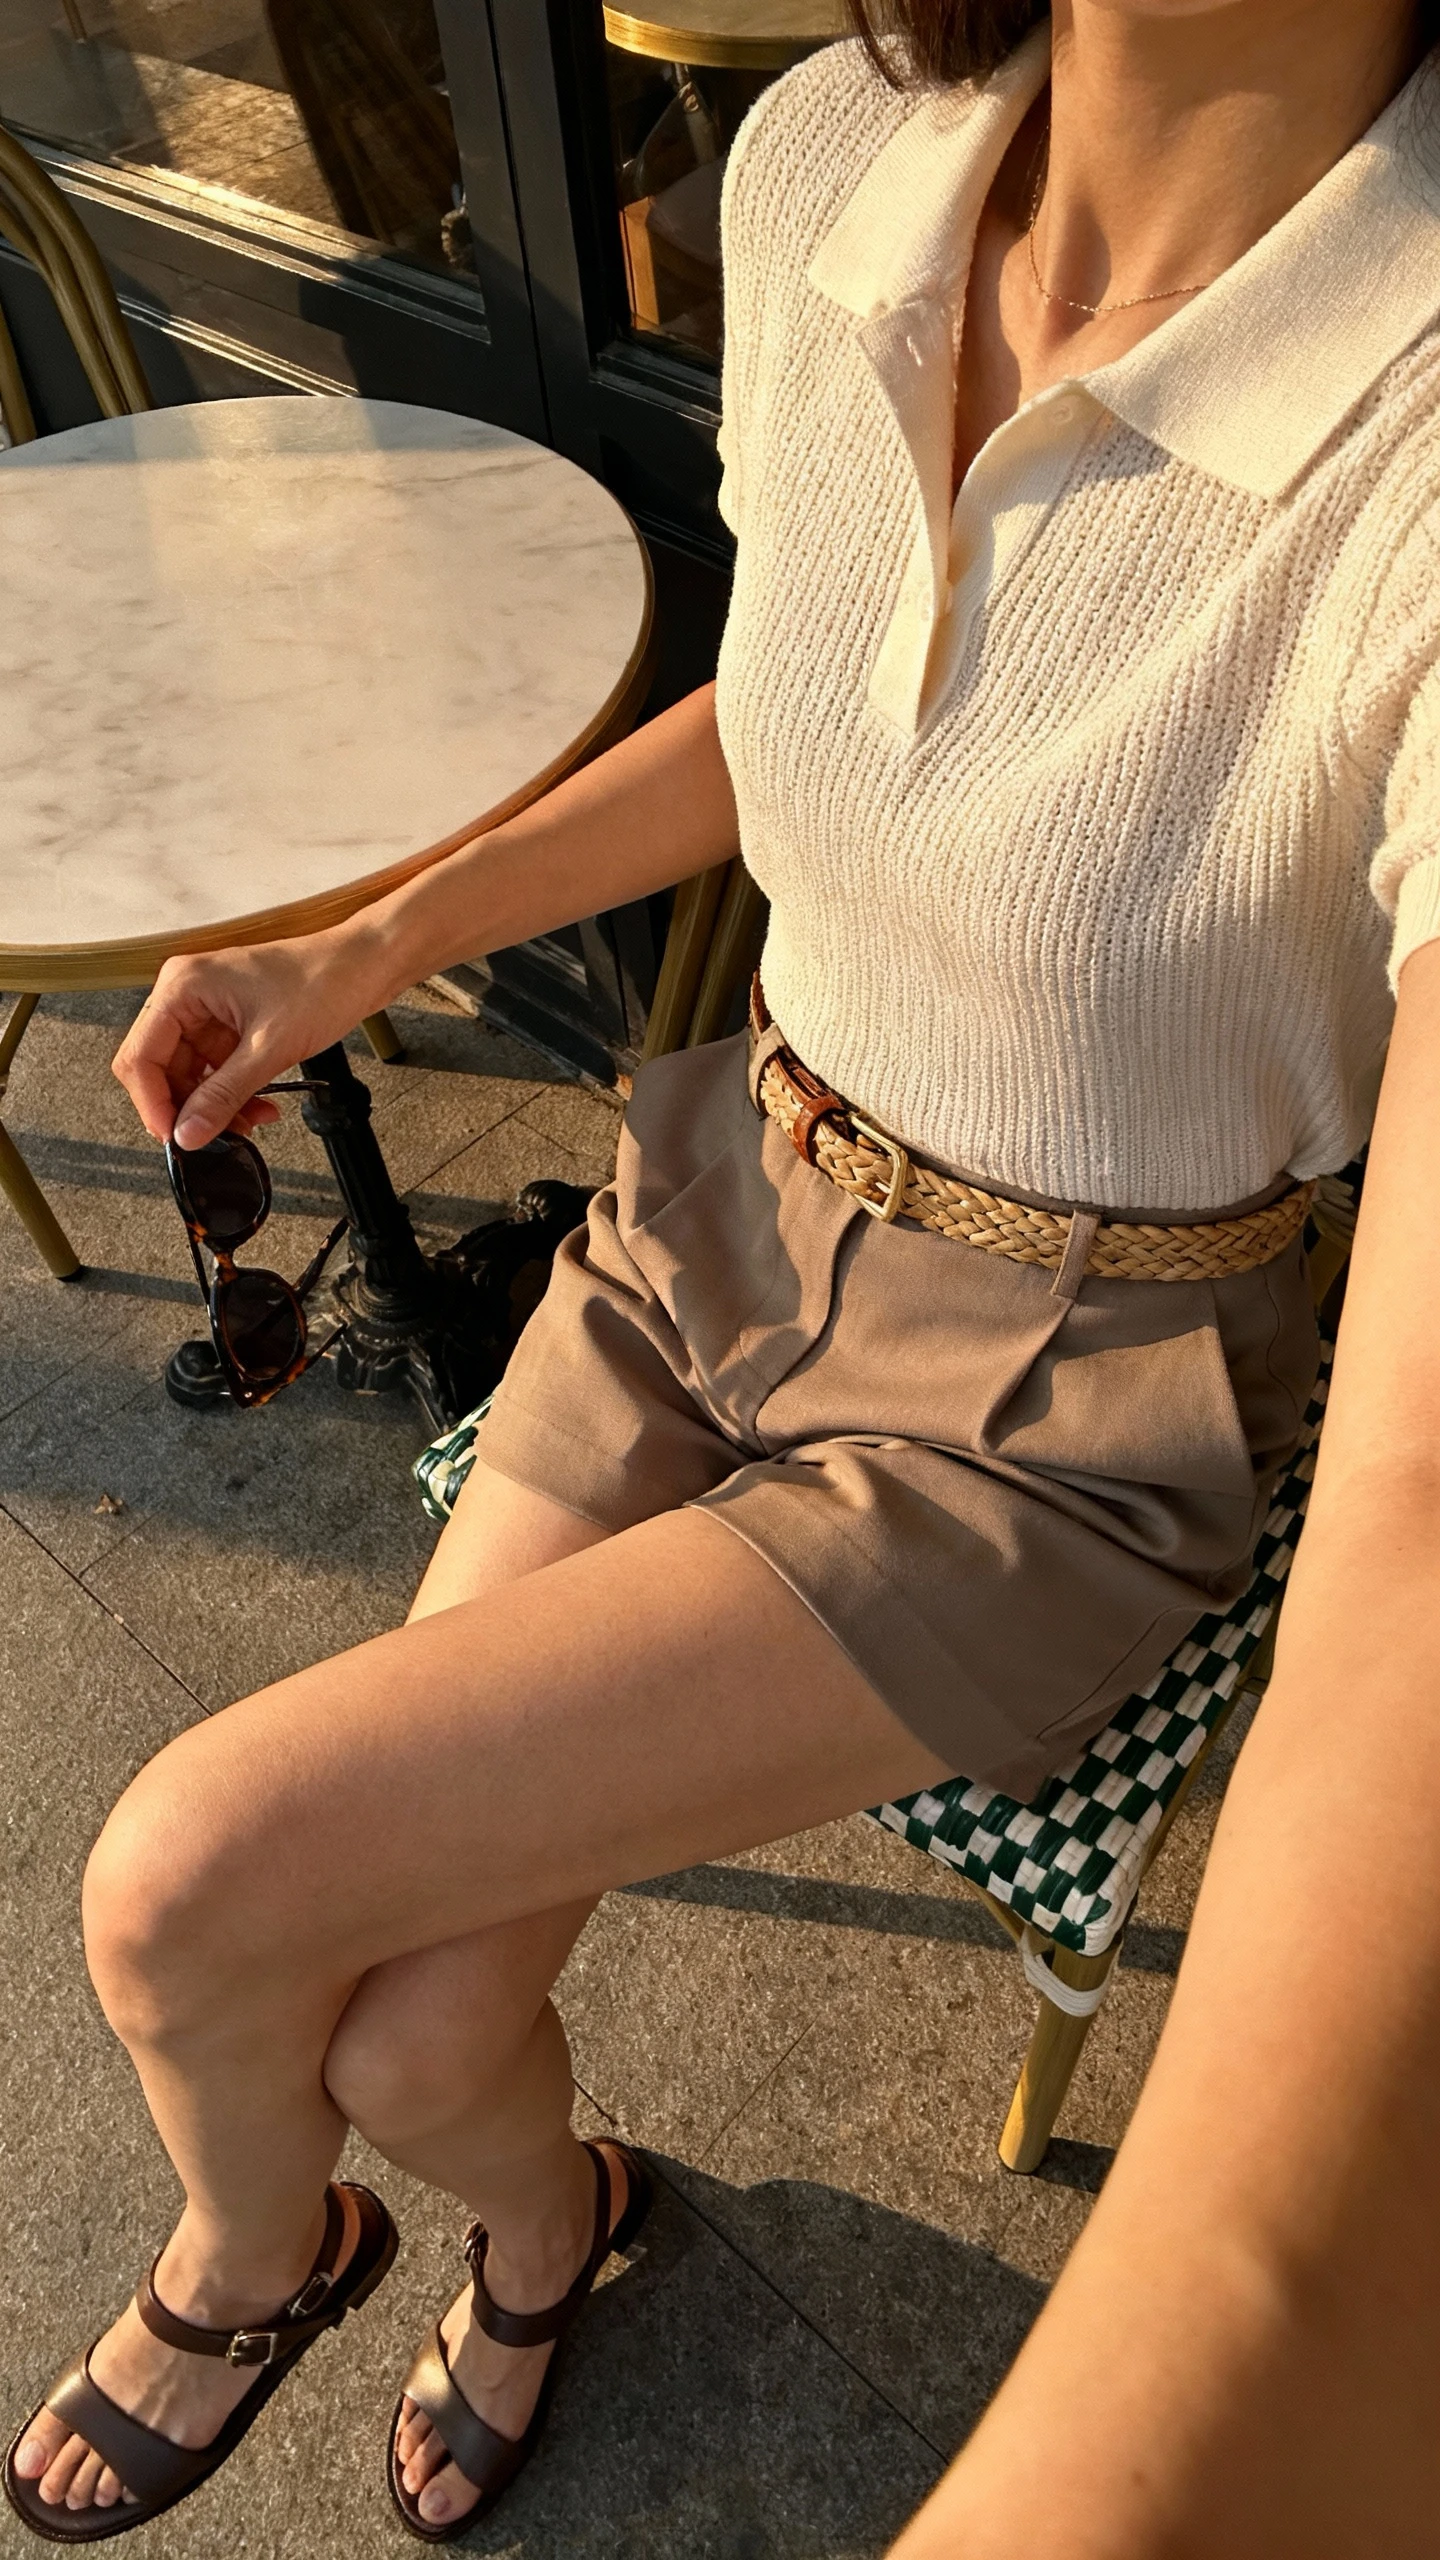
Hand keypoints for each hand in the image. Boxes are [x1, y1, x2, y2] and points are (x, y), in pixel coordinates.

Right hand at [113, 930, 381, 1147]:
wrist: (364, 965)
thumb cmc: (323, 981)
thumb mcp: (270, 1048)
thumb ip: (224, 1094)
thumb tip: (188, 1133)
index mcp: (182, 986)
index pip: (141, 1056)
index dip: (154, 1103)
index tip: (176, 1137)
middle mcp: (187, 995)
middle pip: (160, 1069)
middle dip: (188, 1108)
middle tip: (213, 1138)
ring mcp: (208, 1010)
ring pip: (190, 1075)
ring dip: (214, 1106)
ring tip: (247, 1125)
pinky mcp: (230, 1024)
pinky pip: (215, 1070)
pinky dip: (232, 1094)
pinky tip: (258, 1108)